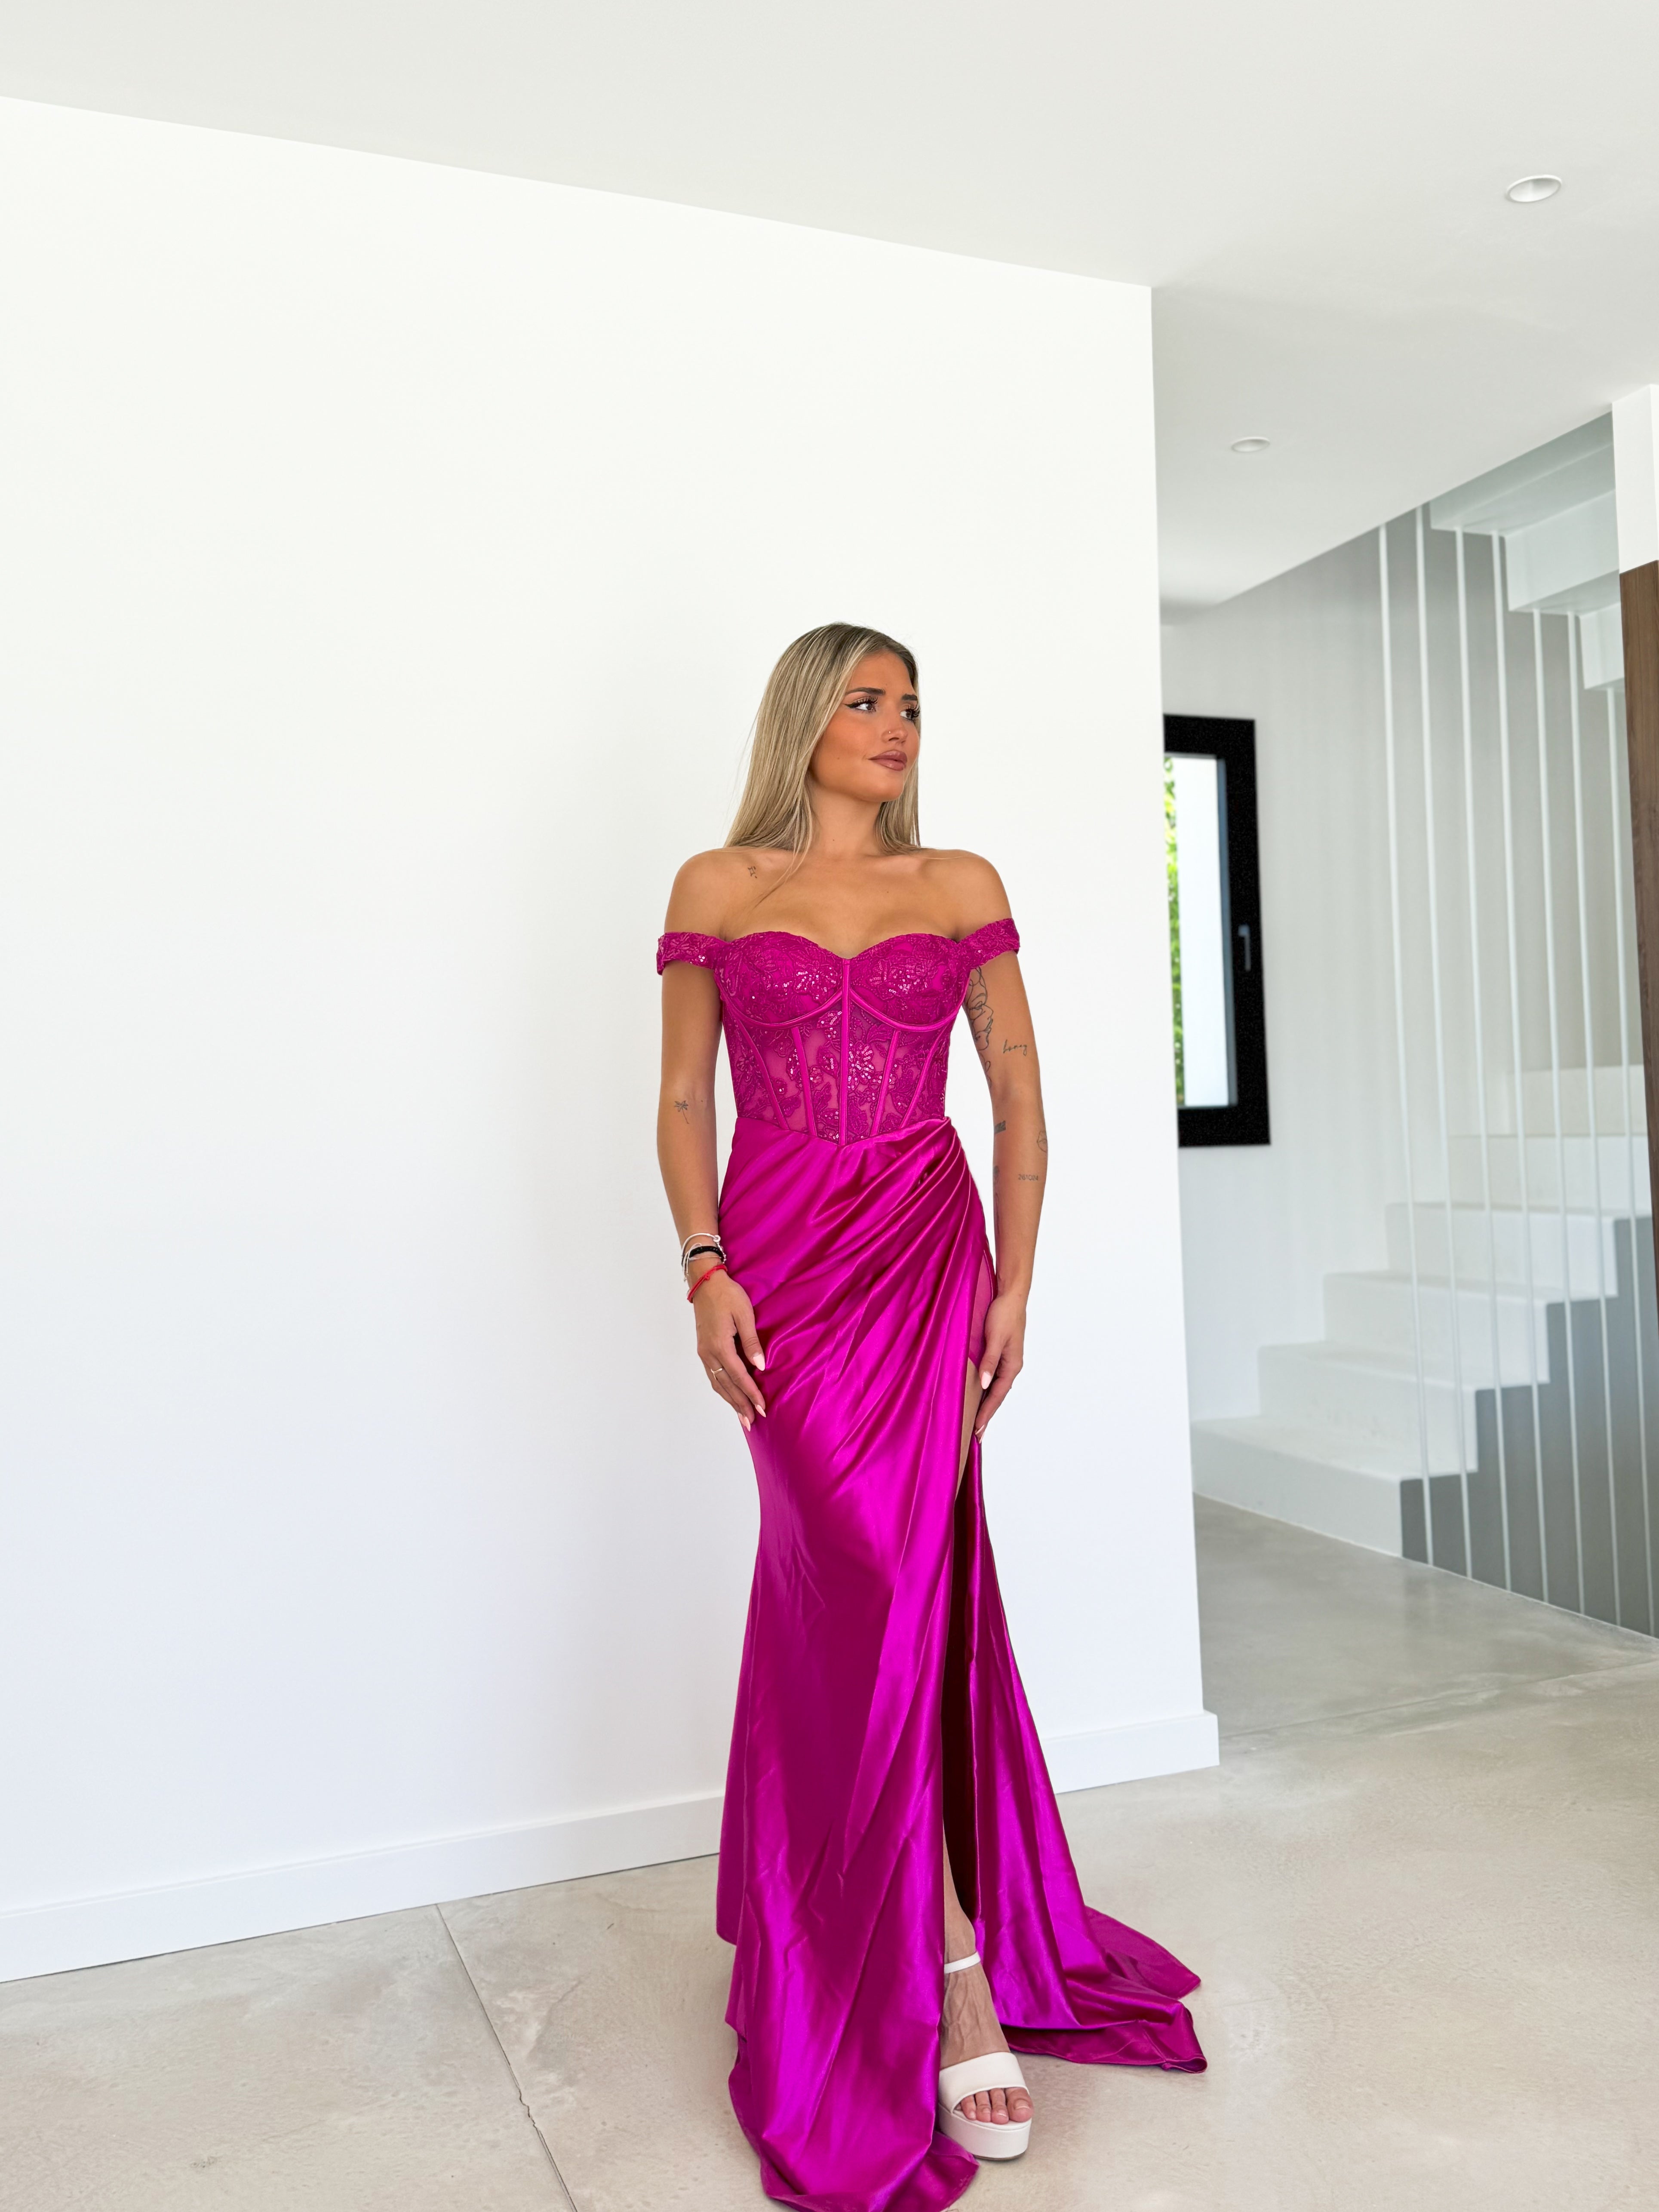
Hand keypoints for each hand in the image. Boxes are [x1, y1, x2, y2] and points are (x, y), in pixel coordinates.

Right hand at [693, 1272, 766, 1431]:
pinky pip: (712, 1376)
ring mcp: (704, 1352)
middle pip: (726, 1385)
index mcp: (720, 1346)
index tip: (762, 1407)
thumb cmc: (727, 1295)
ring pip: (717, 1383)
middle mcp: (708, 1354)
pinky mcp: (703, 1349)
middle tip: (753, 1421)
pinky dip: (721, 1389)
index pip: (739, 1376)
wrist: (705, 1283)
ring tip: (742, 1416)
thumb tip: (760, 1367)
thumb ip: (751, 1342)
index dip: (751, 1393)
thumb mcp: (744, 1315)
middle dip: (740, 1404)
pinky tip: (728, 1396)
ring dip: (730, 1401)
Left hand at [974, 1292, 1025, 1436]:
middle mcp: (1010, 1366)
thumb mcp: (995, 1338)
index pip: (997, 1396)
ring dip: (986, 1404)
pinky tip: (979, 1396)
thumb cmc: (1003, 1315)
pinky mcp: (1000, 1354)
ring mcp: (1006, 1361)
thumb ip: (989, 1361)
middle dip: (987, 1415)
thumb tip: (985, 1384)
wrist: (1011, 1296)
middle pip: (997, 1396)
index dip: (986, 1413)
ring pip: (995, 1388)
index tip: (977, 1430)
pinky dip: (986, 1390)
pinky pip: (992, 1378)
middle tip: (976, 1435)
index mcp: (1012, 1365)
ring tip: (977, 1421)